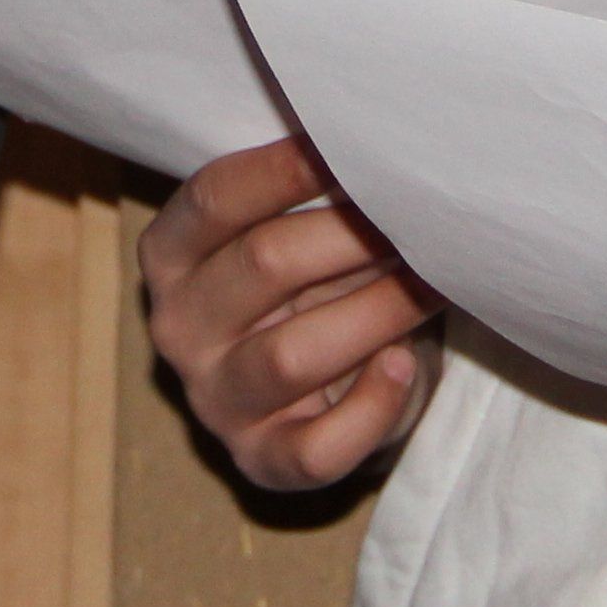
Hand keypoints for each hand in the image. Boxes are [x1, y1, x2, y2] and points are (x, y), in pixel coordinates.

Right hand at [139, 135, 440, 490]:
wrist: (331, 387)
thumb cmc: (318, 285)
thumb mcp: (292, 231)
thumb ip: (311, 193)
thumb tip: (377, 148)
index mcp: (172, 257)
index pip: (214, 198)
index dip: (283, 168)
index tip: (350, 145)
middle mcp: (180, 329)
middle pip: (264, 264)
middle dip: (353, 234)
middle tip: (419, 215)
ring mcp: (216, 400)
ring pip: (292, 355)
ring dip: (376, 311)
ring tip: (434, 283)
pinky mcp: (262, 460)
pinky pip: (315, 448)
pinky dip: (370, 407)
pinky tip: (402, 365)